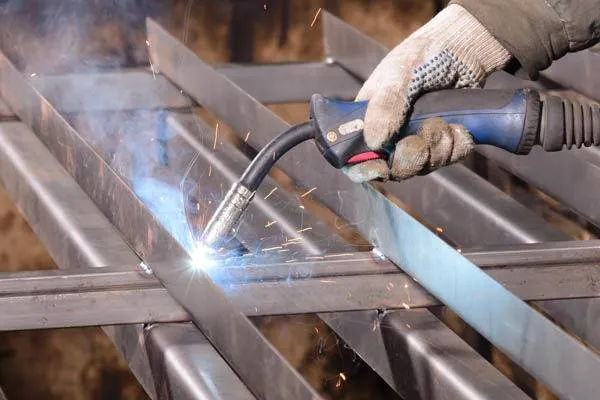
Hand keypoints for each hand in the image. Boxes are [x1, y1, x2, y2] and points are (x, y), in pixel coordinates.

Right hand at [344, 4, 510, 182]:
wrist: (466, 49)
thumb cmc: (423, 55)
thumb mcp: (398, 76)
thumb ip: (385, 107)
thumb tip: (374, 142)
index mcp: (370, 119)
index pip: (358, 155)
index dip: (364, 168)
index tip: (379, 168)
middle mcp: (392, 134)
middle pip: (394, 168)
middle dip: (409, 159)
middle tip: (418, 143)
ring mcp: (419, 139)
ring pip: (424, 165)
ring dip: (436, 148)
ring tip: (443, 123)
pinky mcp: (444, 140)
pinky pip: (448, 157)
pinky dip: (455, 145)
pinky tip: (457, 126)